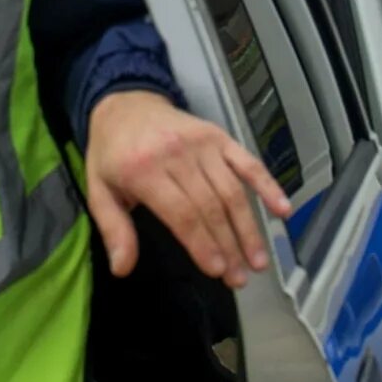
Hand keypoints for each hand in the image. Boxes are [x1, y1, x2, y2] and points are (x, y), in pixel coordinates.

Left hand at [82, 89, 291, 287]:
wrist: (125, 103)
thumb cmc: (112, 153)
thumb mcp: (98, 191)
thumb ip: (114, 230)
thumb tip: (122, 268)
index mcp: (144, 170)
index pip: (182, 214)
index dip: (203, 245)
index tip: (218, 271)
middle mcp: (177, 155)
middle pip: (211, 207)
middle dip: (228, 246)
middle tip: (240, 278)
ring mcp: (202, 143)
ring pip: (232, 191)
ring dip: (248, 228)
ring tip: (257, 261)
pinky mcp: (219, 136)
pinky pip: (247, 162)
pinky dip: (267, 185)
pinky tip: (282, 210)